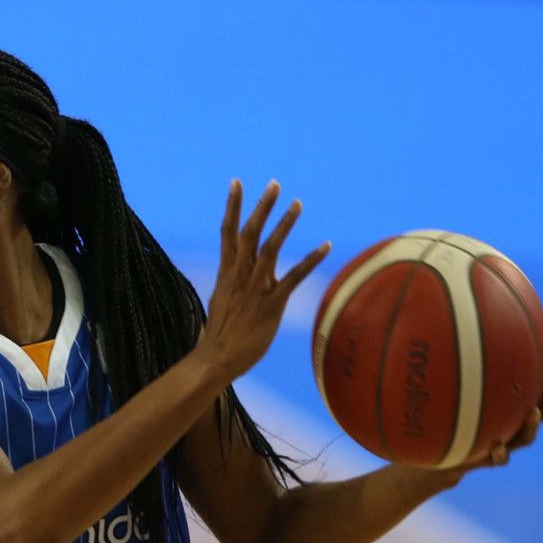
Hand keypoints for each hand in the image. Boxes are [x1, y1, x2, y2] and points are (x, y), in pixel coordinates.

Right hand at [197, 179, 329, 380]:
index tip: (237, 183)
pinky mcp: (271, 305)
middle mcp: (239, 276)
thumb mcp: (222, 300)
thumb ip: (232, 281)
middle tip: (274, 184)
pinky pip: (293, 278)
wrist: (216, 359)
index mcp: (226, 272)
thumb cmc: (220, 333)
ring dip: (284, 225)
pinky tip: (325, 246)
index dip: (232, 206)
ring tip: (297, 204)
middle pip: (249, 233)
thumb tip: (236, 272)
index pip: (228, 231)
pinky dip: (310, 261)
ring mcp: (255, 289)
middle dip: (261, 207)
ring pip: (269, 249)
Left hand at [425, 347, 542, 485]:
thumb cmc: (447, 417)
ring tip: (534, 414)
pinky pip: (499, 460)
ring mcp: (505, 443)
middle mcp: (512, 424)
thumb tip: (443, 333)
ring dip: (532, 426)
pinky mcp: (489, 460)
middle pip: (542, 410)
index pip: (534, 386)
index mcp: (509, 406)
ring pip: (527, 437)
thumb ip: (453, 370)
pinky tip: (497, 448)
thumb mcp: (448, 393)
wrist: (441, 453)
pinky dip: (500, 454)